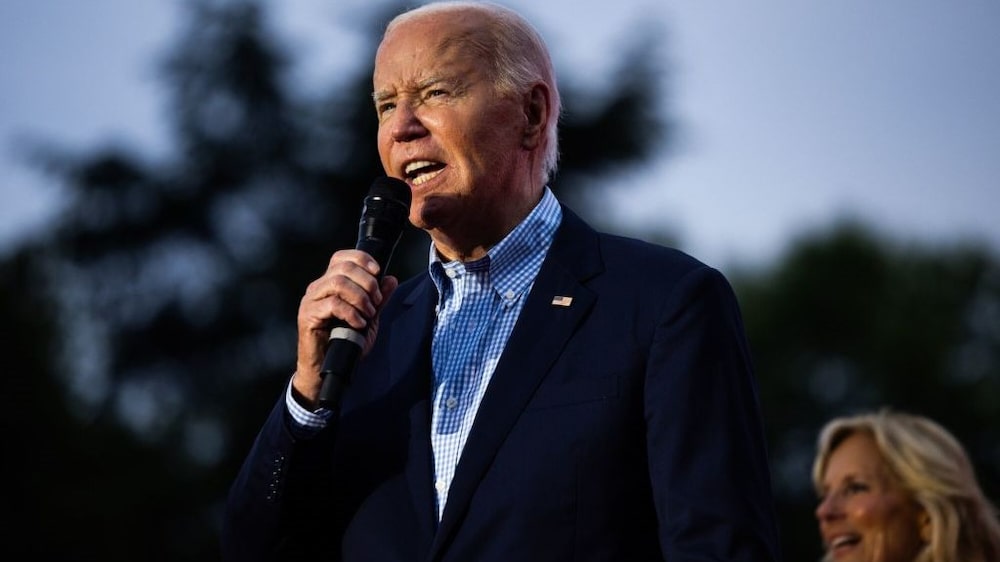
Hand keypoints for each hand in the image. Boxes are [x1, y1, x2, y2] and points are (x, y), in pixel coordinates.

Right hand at [292, 249, 399, 406]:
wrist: (327, 369)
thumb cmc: (345, 343)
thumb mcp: (368, 318)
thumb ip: (378, 299)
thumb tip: (391, 279)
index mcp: (330, 283)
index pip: (342, 257)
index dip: (362, 259)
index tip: (378, 273)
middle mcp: (318, 287)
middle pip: (343, 267)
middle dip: (367, 282)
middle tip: (376, 302)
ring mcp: (311, 300)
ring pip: (338, 282)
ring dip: (360, 297)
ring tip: (368, 313)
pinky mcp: (308, 316)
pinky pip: (332, 304)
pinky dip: (351, 312)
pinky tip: (358, 324)